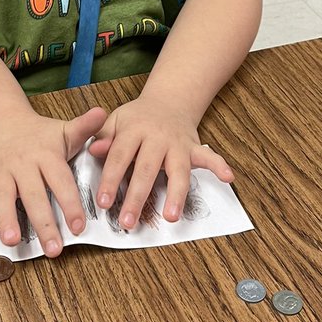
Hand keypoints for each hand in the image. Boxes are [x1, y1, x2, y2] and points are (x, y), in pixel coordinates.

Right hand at [0, 105, 106, 257]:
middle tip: (53, 249)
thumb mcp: (65, 130)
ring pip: (1, 196)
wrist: (2, 122)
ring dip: (5, 219)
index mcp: (45, 155)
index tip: (78, 227)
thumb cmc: (40, 135)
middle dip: (43, 223)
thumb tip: (102, 112)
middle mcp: (21, 164)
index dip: (70, 204)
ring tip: (12, 241)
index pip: (60, 181)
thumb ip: (85, 127)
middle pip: (32, 195)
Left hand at [89, 98, 232, 229]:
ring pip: (177, 170)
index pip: (120, 157)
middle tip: (128, 222)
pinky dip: (219, 166)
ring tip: (170, 217)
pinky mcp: (194, 147)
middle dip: (137, 197)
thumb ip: (104, 137)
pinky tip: (228, 177)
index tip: (103, 203)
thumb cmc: (137, 118)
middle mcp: (157, 137)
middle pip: (146, 169)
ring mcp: (178, 143)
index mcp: (134, 129)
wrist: (169, 100)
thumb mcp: (115, 121)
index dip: (110, 180)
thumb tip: (94, 150)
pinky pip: (208, 157)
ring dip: (175, 194)